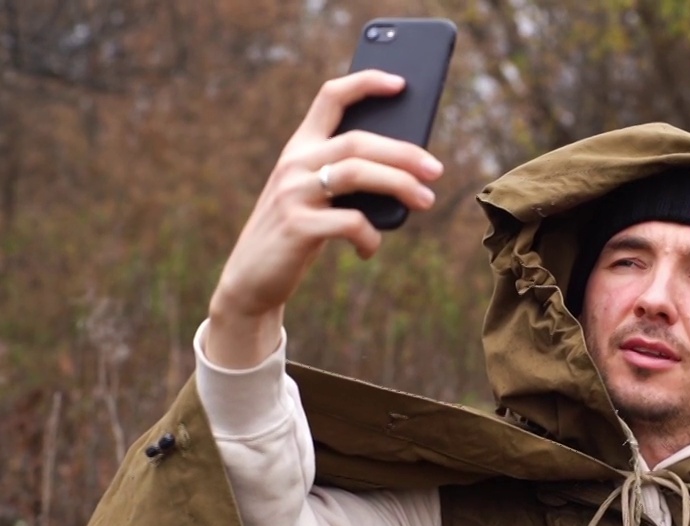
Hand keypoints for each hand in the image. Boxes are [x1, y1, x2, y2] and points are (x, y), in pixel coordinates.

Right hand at [206, 70, 442, 367]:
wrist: (251, 277)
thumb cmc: (297, 231)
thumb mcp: (316, 196)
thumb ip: (346, 177)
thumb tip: (409, 172)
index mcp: (300, 147)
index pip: (330, 97)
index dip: (366, 83)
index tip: (400, 83)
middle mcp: (294, 163)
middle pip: (358, 141)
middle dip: (404, 153)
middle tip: (436, 170)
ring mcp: (293, 193)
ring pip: (357, 173)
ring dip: (399, 184)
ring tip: (426, 201)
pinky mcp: (297, 226)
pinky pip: (350, 222)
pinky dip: (370, 236)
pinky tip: (369, 248)